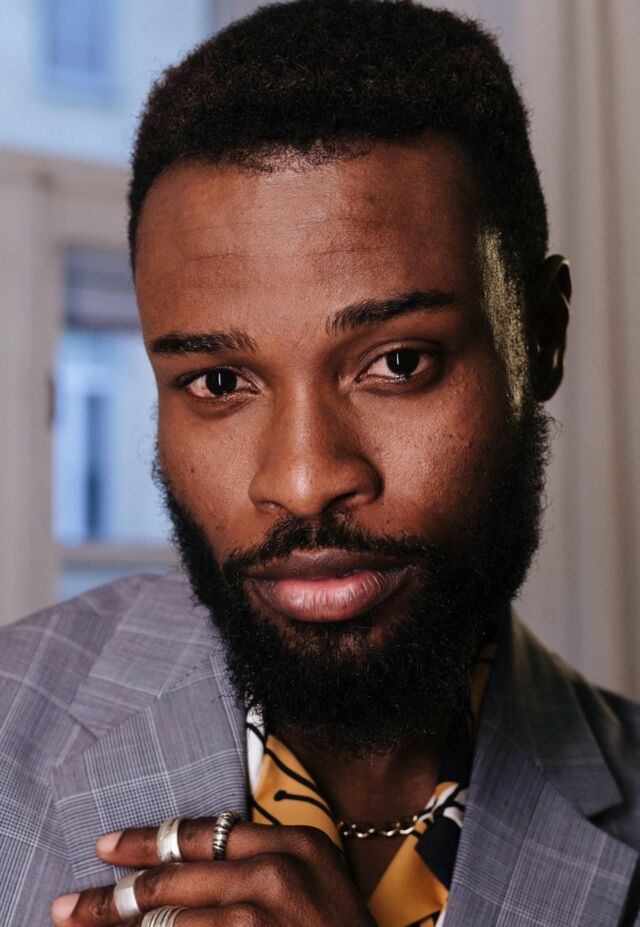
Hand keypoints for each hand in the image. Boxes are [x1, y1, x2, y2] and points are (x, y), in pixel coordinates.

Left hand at [50, 817, 375, 925]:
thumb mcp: (312, 880)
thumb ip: (260, 861)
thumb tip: (181, 867)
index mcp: (293, 843)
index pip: (200, 834)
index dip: (144, 841)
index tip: (106, 846)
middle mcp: (278, 873)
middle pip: (173, 880)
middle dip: (112, 896)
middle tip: (67, 905)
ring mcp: (263, 920)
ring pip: (169, 925)